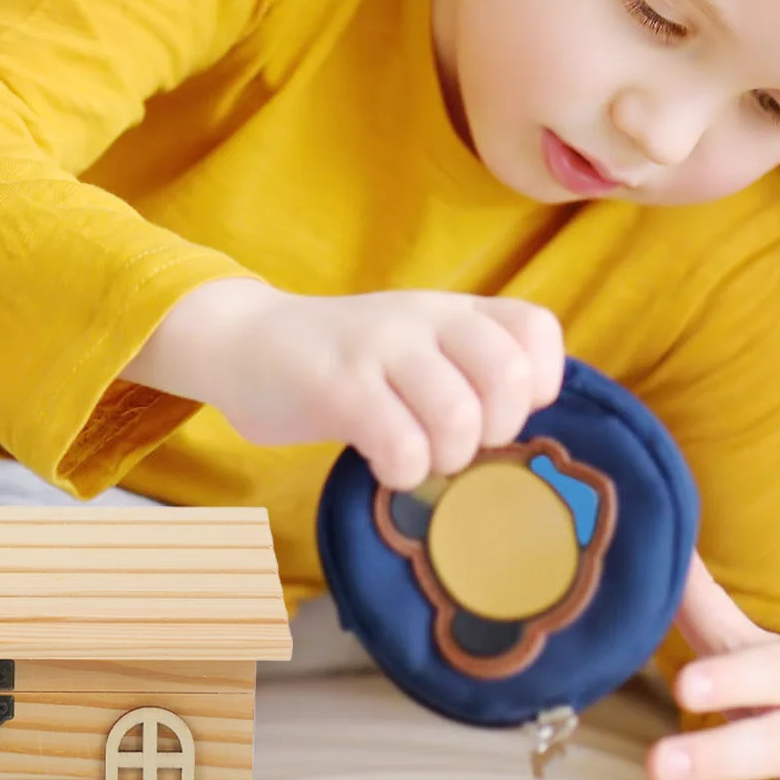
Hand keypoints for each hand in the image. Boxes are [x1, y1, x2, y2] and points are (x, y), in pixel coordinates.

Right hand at [120, 277, 563, 488]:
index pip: (535, 329)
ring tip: (417, 457)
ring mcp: (378, 349)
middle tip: (458, 443)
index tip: (499, 411)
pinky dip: (402, 470)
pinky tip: (381, 462)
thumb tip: (517, 437)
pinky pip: (401, 444)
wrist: (241, 342)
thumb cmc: (339, 359)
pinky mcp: (337, 387)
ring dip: (445, 458)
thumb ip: (462, 366)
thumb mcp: (410, 343)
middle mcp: (422, 319)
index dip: (538, 383)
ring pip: (458, 416)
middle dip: (494, 432)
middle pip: (508, 377)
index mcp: (449, 309)